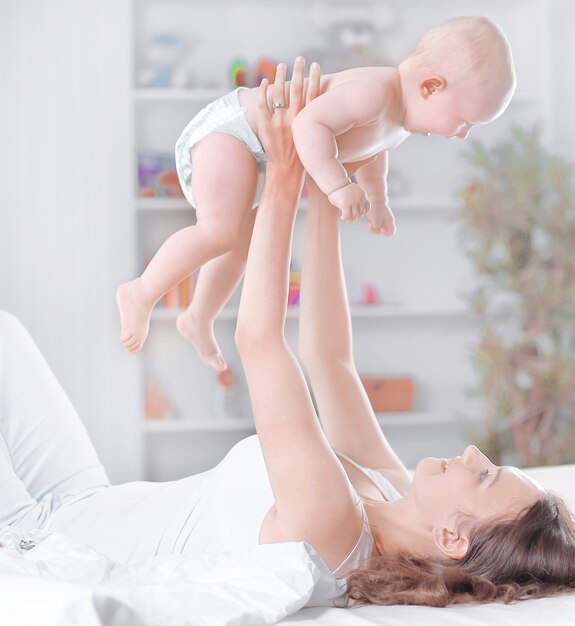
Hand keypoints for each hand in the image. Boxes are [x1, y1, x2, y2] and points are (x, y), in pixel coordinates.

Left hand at [256, 57, 320, 173]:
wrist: (287, 175)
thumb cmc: (303, 162)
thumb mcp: (314, 141)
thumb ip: (315, 125)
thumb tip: (321, 114)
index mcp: (309, 122)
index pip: (314, 94)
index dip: (315, 78)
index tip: (316, 65)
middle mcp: (295, 119)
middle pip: (297, 89)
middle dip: (299, 71)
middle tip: (300, 58)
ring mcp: (279, 122)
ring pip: (279, 93)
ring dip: (280, 76)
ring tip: (281, 65)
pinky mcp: (266, 127)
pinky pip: (262, 104)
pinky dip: (263, 91)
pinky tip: (264, 81)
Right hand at [327, 182, 370, 223]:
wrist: (335, 183)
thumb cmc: (342, 189)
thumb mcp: (353, 192)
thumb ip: (357, 199)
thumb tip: (357, 209)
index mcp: (363, 195)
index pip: (367, 208)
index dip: (363, 213)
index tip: (357, 214)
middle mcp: (360, 198)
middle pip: (361, 213)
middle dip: (356, 218)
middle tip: (350, 218)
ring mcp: (353, 201)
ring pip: (355, 216)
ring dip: (351, 220)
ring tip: (346, 219)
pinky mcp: (345, 204)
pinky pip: (347, 216)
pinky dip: (345, 218)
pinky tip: (342, 217)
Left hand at [366, 195, 395, 235]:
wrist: (373, 198)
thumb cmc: (375, 207)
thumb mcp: (376, 218)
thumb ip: (376, 225)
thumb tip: (376, 227)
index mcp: (389, 221)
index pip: (392, 232)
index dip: (386, 233)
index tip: (381, 229)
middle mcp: (386, 221)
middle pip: (383, 232)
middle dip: (375, 230)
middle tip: (371, 225)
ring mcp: (381, 220)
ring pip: (377, 230)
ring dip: (371, 228)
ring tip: (368, 223)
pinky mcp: (376, 219)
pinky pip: (373, 226)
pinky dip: (370, 225)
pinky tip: (368, 221)